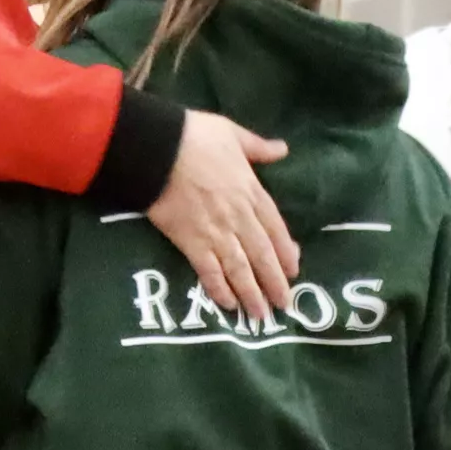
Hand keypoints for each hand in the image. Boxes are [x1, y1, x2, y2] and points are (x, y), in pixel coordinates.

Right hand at [150, 115, 299, 323]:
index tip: (294, 270)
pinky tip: (228, 304)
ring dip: (252, 294)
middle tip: (284, 305)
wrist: (156, 148)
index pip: (275, 228)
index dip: (285, 252)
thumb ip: (258, 147)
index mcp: (251, 191)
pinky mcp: (190, 241)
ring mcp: (215, 232)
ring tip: (260, 316)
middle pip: (262, 255)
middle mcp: (238, 217)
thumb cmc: (194, 136)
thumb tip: (282, 149)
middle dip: (274, 282)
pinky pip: (209, 271)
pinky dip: (219, 289)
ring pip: (240, 269)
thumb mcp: (232, 134)